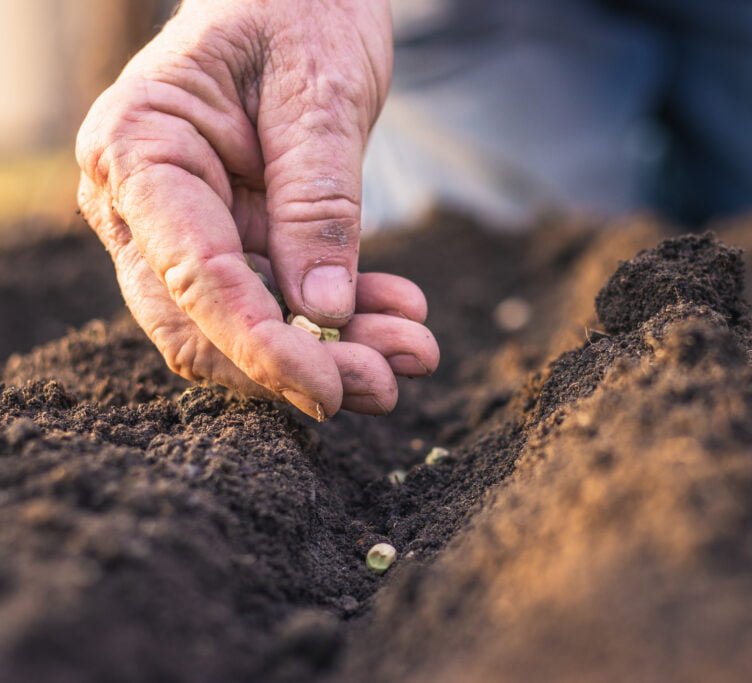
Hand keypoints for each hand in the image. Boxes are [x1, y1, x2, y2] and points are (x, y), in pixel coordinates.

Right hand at [76, 0, 438, 419]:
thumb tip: (325, 314)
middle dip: (297, 367)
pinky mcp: (236, 236)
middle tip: (389, 383)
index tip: (331, 389)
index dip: (260, 347)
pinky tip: (401, 314)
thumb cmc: (301, 7)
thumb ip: (318, 201)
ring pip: (246, 325)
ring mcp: (186, 225)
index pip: (193, 276)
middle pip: (203, 324)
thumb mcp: (321, 93)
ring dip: (332, 352)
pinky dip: (341, 318)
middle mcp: (144, 201)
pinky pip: (280, 300)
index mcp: (139, 149)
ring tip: (415, 352)